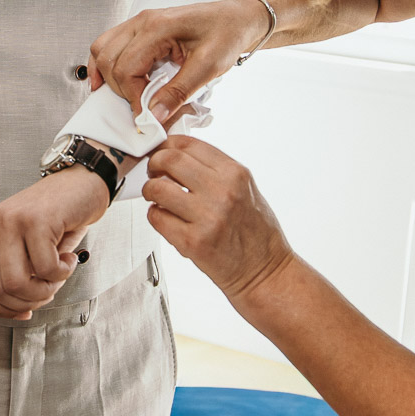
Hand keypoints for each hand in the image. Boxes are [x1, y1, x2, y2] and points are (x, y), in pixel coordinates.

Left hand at [0, 166, 109, 320]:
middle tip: (48, 290)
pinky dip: (62, 273)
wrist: (81, 185)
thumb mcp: (23, 254)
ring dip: (45, 290)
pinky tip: (69, 259)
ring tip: (58, 276)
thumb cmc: (55, 219)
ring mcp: (11, 221)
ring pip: (17, 283)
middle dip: (27, 302)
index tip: (24, 309)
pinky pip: (46, 268)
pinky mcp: (36, 220)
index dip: (1, 309)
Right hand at [88, 0, 272, 120]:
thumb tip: (154, 115)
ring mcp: (138, 22)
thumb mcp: (208, 67)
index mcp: (158, 27)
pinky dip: (104, 63)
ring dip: (106, 76)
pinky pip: (108, 43)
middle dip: (120, 89)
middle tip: (140, 107)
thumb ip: (179, 92)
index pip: (127, 68)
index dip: (132, 97)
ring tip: (122, 96)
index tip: (146, 115)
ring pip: (101, 49)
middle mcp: (143, 21)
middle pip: (109, 60)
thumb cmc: (226, 34)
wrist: (236, 18)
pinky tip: (108, 80)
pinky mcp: (139, 28)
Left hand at [143, 136, 295, 305]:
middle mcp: (222, 191)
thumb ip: (215, 170)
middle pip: (170, 160)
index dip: (168, 145)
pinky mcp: (193, 242)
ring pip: (157, 188)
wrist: (265, 271)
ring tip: (156, 197)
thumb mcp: (245, 189)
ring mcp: (207, 217)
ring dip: (150, 190)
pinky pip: (157, 218)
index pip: (188, 144)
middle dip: (154, 163)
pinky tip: (165, 218)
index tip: (162, 151)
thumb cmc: (256, 232)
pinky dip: (155, 215)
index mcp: (235, 174)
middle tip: (154, 172)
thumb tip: (178, 155)